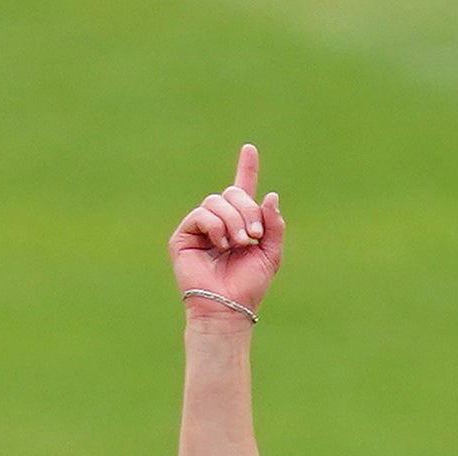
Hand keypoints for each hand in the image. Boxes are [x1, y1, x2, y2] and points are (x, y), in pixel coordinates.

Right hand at [171, 143, 282, 312]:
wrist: (228, 306)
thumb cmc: (249, 286)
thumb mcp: (271, 253)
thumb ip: (273, 225)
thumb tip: (269, 195)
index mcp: (240, 223)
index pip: (243, 190)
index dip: (247, 168)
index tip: (249, 149)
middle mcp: (219, 221)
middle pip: (232, 193)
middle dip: (246, 210)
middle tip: (253, 235)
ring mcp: (200, 227)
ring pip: (216, 201)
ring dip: (232, 221)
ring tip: (237, 244)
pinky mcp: (183, 236)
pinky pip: (201, 214)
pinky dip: (215, 226)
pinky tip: (221, 244)